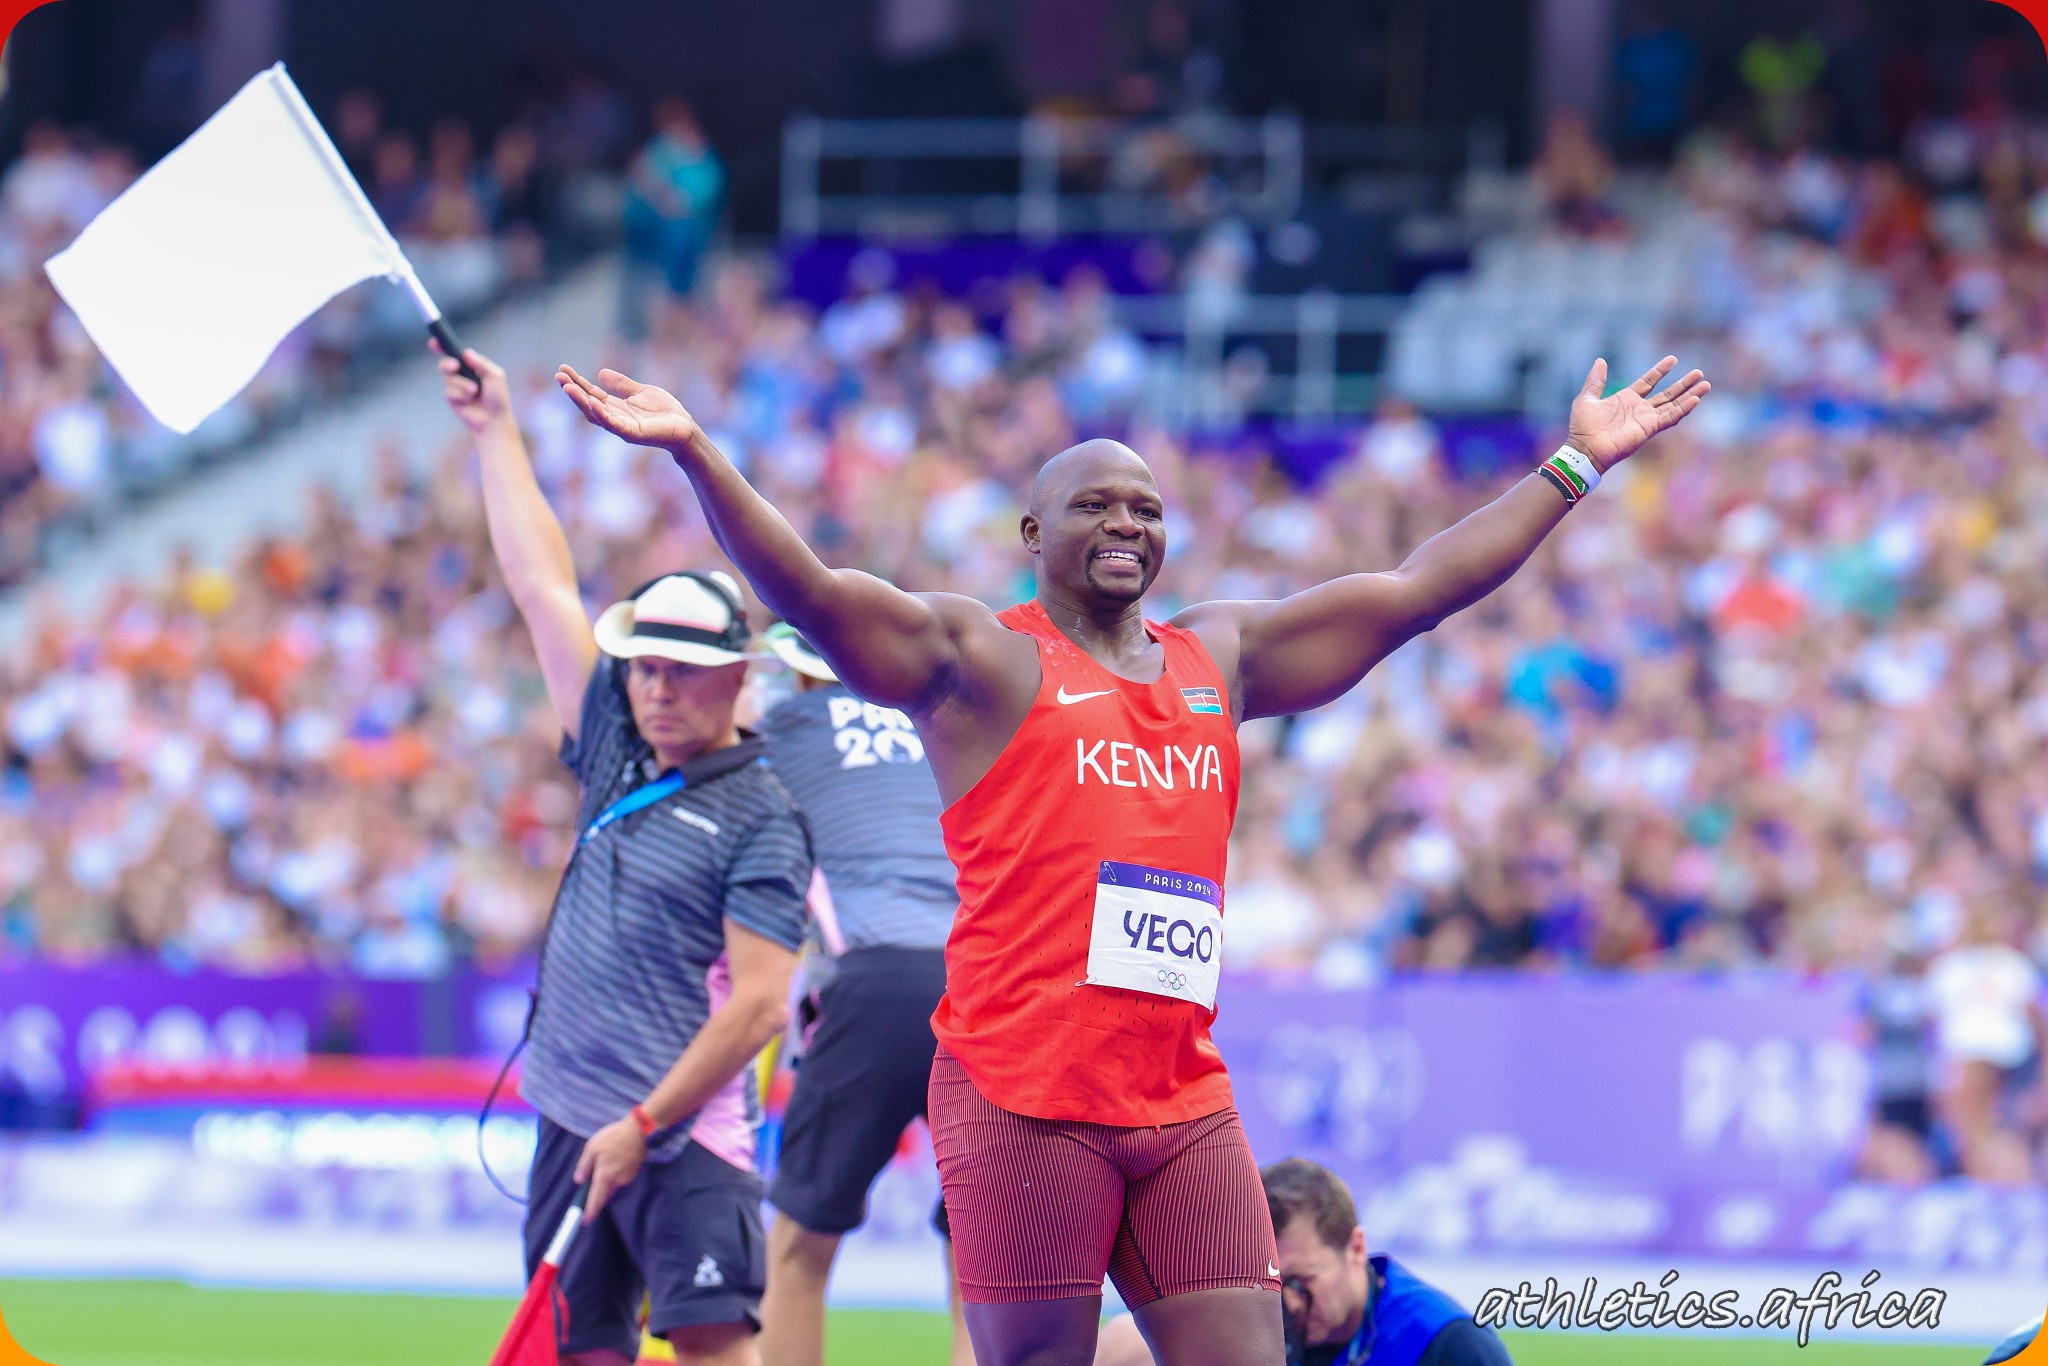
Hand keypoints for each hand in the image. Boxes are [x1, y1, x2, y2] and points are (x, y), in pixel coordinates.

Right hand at [435, 341, 511, 434]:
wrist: (493, 419)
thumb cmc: (498, 397)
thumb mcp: (495, 376)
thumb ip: (482, 363)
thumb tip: (466, 353)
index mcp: (472, 365)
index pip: (455, 353)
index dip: (442, 346)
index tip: (434, 342)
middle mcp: (461, 374)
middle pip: (445, 363)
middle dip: (447, 364)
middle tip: (454, 366)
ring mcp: (455, 386)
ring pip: (449, 378)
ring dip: (462, 384)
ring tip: (475, 392)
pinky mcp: (451, 398)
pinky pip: (449, 391)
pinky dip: (461, 395)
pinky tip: (469, 401)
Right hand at [556, 364, 701, 452]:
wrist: (685, 427)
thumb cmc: (665, 411)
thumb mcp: (641, 391)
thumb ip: (622, 384)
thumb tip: (600, 373)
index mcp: (616, 407)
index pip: (591, 394)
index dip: (577, 383)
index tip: (563, 369)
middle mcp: (615, 418)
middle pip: (588, 404)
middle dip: (573, 391)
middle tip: (558, 376)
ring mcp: (622, 427)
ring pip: (596, 415)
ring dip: (581, 402)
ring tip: (567, 388)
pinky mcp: (632, 434)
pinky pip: (613, 424)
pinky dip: (601, 414)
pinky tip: (591, 403)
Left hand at [573, 1114, 648, 1222]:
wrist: (640, 1131)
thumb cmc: (613, 1138)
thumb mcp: (592, 1148)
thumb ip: (584, 1165)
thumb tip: (579, 1180)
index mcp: (604, 1176)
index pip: (595, 1199)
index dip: (590, 1211)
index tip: (585, 1221)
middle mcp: (617, 1181)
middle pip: (604, 1193)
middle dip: (597, 1191)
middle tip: (592, 1178)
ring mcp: (627, 1177)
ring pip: (613, 1184)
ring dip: (606, 1179)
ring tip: (605, 1160)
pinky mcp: (634, 1172)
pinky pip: (620, 1177)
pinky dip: (615, 1172)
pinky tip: (615, 1159)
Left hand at [1565, 356, 1709, 472]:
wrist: (1585, 448)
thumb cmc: (1583, 427)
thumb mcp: (1587, 398)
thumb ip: (1596, 380)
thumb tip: (1600, 360)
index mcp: (1626, 399)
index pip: (1648, 381)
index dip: (1660, 371)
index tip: (1673, 359)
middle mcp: (1639, 409)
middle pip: (1667, 393)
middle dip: (1683, 383)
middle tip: (1699, 372)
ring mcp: (1646, 419)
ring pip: (1673, 404)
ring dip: (1690, 395)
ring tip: (1705, 384)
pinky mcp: (1649, 428)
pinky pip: (1670, 417)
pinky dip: (1683, 409)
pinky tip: (1695, 399)